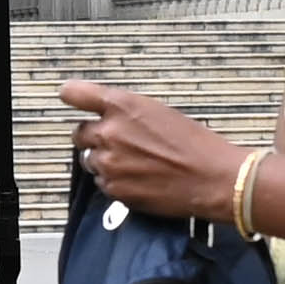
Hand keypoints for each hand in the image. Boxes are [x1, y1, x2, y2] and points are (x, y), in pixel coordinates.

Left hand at [58, 78, 249, 224]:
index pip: (73, 93)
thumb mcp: (158, 112)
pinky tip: (139, 179)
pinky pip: (102, 183)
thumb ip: (126, 112)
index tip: (72, 98)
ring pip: (88, 160)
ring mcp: (108, 164)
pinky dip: (114, 181)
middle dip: (93, 137)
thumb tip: (108, 117)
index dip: (72, 96)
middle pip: (78, 133)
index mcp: (121, 105)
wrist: (212, 178)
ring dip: (104, 161)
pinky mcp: (114, 190)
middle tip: (117, 142)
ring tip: (135, 163)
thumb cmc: (194, 143)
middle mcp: (108, 133)